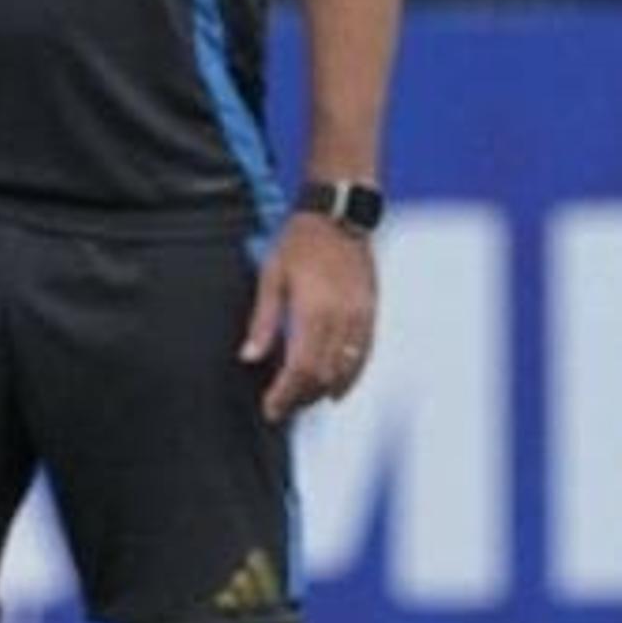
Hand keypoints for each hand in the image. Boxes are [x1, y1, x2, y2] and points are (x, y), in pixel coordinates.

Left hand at [248, 214, 377, 423]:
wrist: (339, 213)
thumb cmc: (300, 241)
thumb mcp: (271, 276)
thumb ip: (263, 321)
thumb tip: (250, 357)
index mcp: (313, 311)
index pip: (300, 369)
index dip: (285, 395)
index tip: (271, 409)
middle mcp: (341, 318)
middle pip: (323, 376)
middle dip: (301, 398)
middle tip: (282, 408)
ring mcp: (360, 316)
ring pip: (345, 370)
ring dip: (323, 391)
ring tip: (303, 400)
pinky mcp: (371, 311)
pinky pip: (364, 355)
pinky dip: (350, 377)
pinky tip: (335, 389)